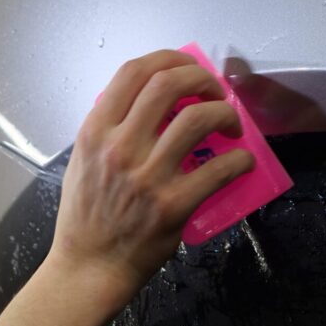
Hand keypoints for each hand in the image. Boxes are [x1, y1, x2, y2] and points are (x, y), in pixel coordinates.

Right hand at [43, 49, 255, 312]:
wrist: (88, 268)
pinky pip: (219, 169)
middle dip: (202, 78)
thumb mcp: (84, 159)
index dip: (170, 57)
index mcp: (96, 130)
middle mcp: (119, 147)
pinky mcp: (173, 206)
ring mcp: (147, 176)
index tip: (189, 66)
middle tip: (216, 92)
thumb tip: (152, 101)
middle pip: (168, 84)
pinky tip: (242, 161)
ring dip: (225, 113)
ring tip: (231, 126)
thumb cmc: (86, 216)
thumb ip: (111, 128)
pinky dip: (240, 159)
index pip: (134, 72)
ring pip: (198, 118)